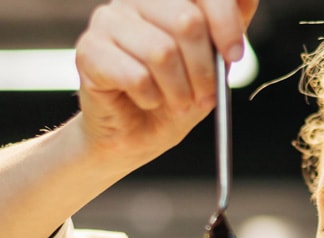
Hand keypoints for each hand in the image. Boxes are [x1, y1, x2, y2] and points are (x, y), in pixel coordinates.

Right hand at [74, 0, 258, 166]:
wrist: (134, 139)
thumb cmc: (170, 100)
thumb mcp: (211, 66)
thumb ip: (228, 29)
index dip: (225, 20)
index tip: (234, 55)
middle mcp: (134, 0)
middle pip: (186, 21)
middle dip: (204, 70)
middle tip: (204, 96)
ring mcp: (108, 21)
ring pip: (161, 52)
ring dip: (178, 91)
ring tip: (175, 103)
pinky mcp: (89, 52)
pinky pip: (135, 76)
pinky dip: (150, 99)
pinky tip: (146, 102)